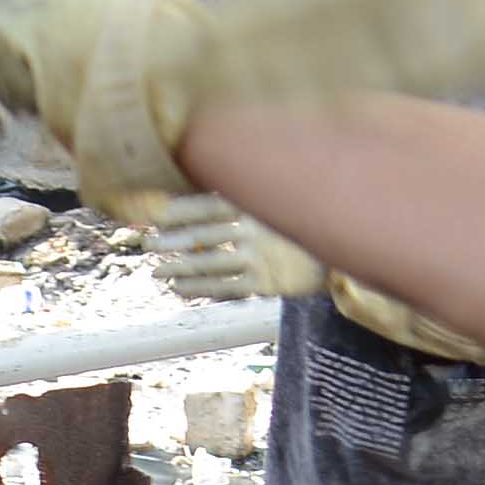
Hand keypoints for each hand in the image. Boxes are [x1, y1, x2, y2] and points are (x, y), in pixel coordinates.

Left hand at [147, 191, 327, 298]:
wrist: (337, 255)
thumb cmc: (295, 224)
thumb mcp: (271, 202)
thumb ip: (237, 200)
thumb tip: (192, 195)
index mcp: (255, 204)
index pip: (206, 205)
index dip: (177, 212)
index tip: (153, 217)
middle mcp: (254, 229)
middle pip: (202, 235)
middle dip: (171, 241)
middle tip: (147, 246)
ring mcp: (259, 258)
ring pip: (209, 264)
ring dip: (179, 268)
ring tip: (157, 272)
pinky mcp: (264, 284)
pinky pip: (224, 288)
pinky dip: (199, 289)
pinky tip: (180, 289)